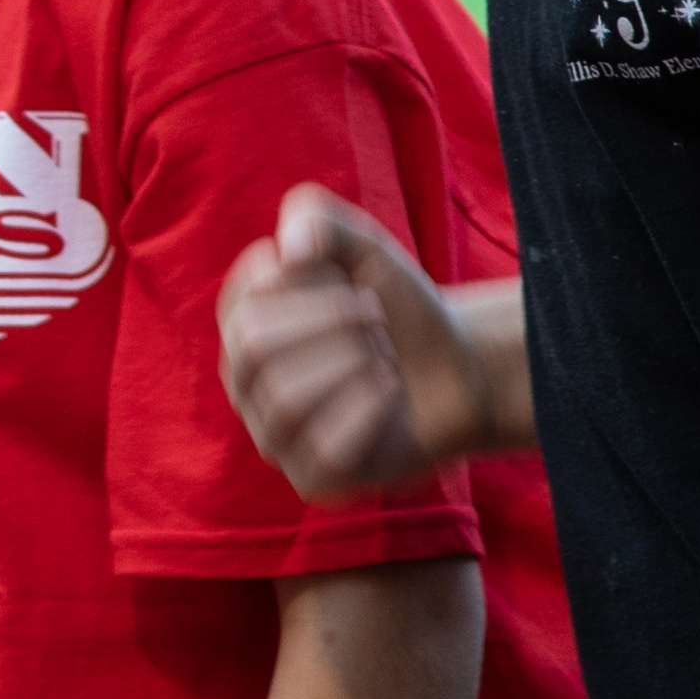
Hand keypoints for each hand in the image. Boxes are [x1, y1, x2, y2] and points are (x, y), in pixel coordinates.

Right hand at [221, 187, 481, 495]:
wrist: (458, 367)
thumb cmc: (398, 309)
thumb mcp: (364, 249)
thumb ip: (319, 220)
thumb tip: (292, 247)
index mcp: (242, 325)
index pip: (241, 298)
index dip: (306, 281)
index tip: (346, 280)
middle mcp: (245, 384)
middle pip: (254, 347)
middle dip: (332, 322)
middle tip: (375, 318)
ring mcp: (274, 435)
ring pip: (285, 401)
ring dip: (354, 364)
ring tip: (384, 357)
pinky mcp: (312, 478)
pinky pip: (324, 448)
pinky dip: (370, 409)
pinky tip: (391, 393)